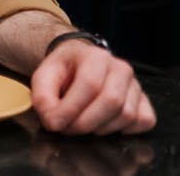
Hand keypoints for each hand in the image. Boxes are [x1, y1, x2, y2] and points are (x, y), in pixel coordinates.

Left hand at [31, 40, 155, 134]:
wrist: (78, 63)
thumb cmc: (63, 70)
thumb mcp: (43, 77)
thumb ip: (42, 97)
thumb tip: (53, 121)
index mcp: (95, 56)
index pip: (89, 85)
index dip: (71, 109)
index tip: (54, 123)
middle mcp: (121, 68)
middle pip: (112, 101)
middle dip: (85, 122)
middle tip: (66, 129)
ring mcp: (135, 85)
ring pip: (127, 115)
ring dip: (101, 128)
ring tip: (81, 124)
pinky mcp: (144, 101)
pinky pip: (144, 121)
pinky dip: (125, 130)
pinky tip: (104, 125)